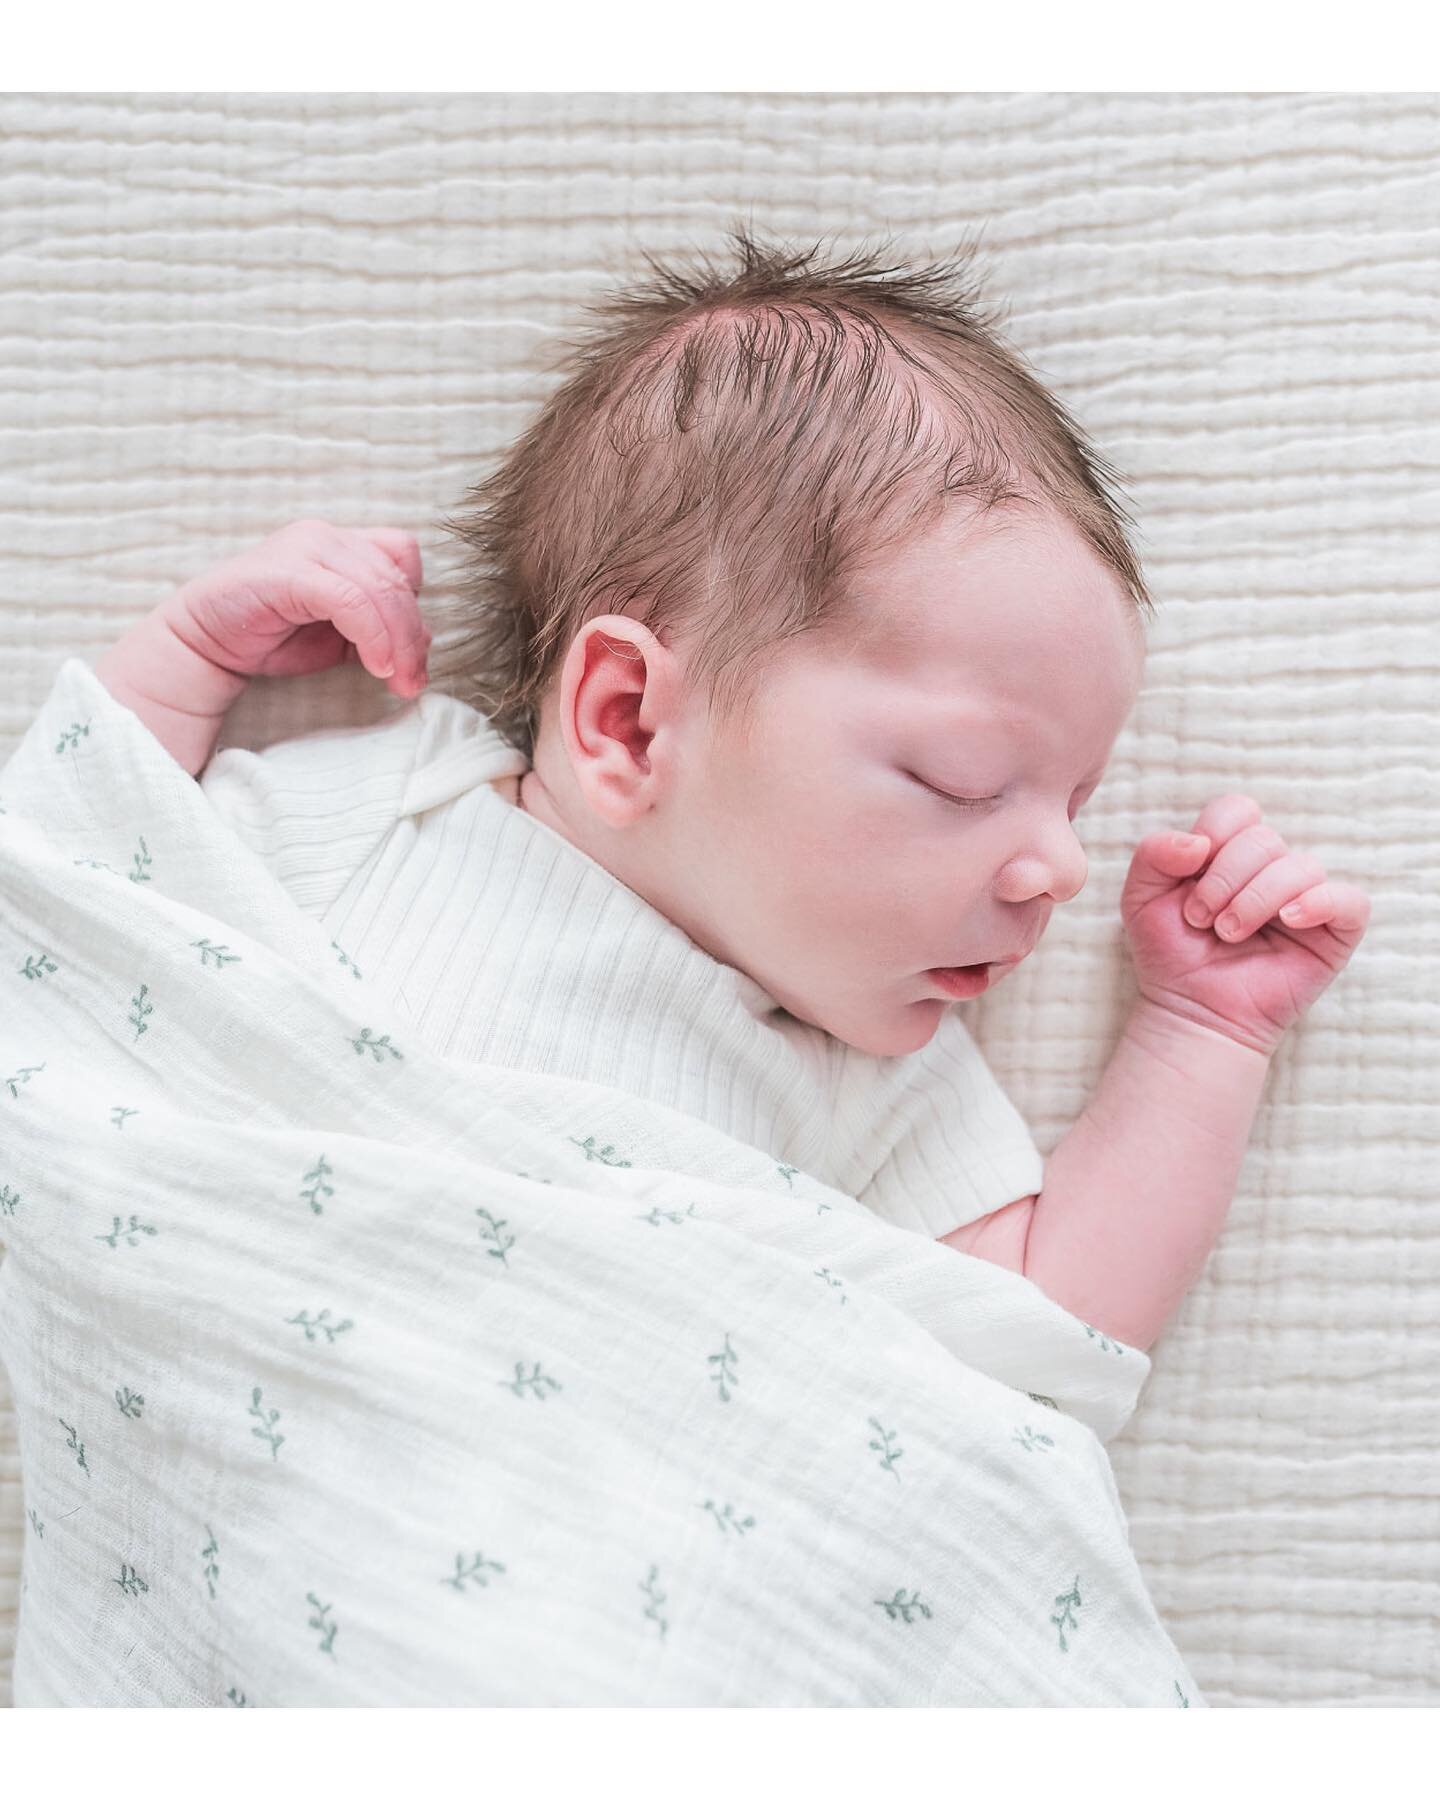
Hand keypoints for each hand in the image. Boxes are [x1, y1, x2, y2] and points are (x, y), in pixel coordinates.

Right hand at [160, 519, 430, 700]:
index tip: (412, 655)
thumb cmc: (272, 638)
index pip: (403, 556)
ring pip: (380, 586)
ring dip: (399, 640)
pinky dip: (371, 634)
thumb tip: (424, 642)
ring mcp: (307, 548)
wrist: (204, 646)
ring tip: (397, 679)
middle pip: (398, 577)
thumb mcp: (340, 638)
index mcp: (343, 545)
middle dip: (414, 636)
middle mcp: (327, 537)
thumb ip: (380, 632)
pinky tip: (375, 666)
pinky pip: (349, 599)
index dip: (416, 603)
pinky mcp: (289, 571)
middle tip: (413, 682)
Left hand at [1119, 793, 1371, 1056]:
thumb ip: (1153, 854)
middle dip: (1225, 878)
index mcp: (1231, 853)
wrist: (1190, 1010)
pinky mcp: (1334, 932)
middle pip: (1264, 839)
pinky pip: (1349, 900)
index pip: (1237, 810)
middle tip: (1202, 920)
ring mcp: (1306, 898)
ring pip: (1301, 866)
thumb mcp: (1140, 898)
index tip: (1188, 875)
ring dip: (1256, 899)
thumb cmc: (1171, 954)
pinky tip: (1286, 920)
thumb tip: (1198, 842)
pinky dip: (1318, 902)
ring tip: (1228, 933)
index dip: (1214, 833)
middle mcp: (1271, 870)